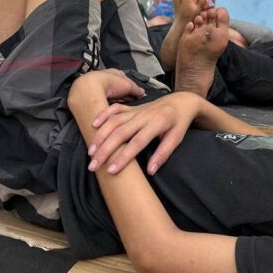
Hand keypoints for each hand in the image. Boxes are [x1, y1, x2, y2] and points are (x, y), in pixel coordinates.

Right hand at [87, 92, 201, 174]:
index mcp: (157, 123)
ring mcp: (135, 110)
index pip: (137, 143)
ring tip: (91, 152)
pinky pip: (114, 108)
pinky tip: (93, 125)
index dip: (123, 157)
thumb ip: (163, 154)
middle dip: (105, 150)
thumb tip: (150, 171)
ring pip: (114, 121)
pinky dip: (103, 115)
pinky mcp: (131, 107)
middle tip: (93, 166)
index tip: (111, 171)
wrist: (181, 101)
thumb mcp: (177, 138)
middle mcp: (143, 115)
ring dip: (100, 136)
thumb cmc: (179, 123)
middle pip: (120, 133)